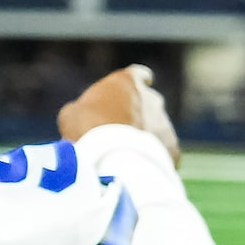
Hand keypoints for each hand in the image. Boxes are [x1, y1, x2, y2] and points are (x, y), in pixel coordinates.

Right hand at [59, 65, 180, 166]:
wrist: (112, 156)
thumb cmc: (87, 128)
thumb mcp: (72, 114)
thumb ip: (84, 110)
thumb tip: (84, 117)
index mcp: (127, 81)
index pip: (138, 75)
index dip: (136, 83)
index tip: (133, 91)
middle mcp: (152, 98)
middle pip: (149, 103)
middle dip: (140, 114)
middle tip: (122, 132)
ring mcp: (165, 123)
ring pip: (158, 129)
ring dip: (147, 137)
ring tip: (127, 156)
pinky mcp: (172, 148)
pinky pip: (165, 151)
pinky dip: (155, 158)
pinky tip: (140, 169)